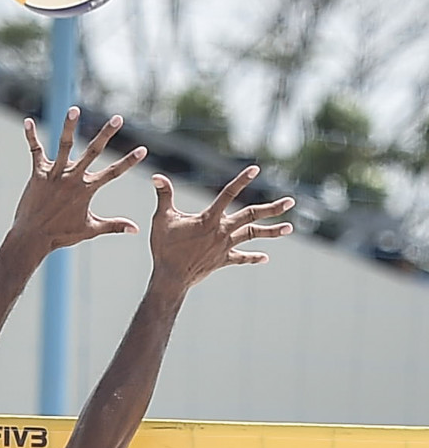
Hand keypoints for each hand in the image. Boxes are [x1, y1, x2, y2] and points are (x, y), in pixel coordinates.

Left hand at [12, 107, 144, 251]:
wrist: (33, 238)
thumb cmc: (61, 235)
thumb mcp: (91, 230)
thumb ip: (114, 226)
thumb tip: (136, 229)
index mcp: (86, 190)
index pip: (113, 173)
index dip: (129, 162)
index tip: (143, 149)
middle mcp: (73, 178)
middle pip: (93, 152)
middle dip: (107, 134)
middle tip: (118, 118)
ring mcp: (55, 174)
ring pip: (65, 145)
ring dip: (70, 126)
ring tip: (75, 109)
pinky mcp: (38, 174)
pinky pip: (35, 151)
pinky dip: (31, 137)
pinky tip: (27, 121)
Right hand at [149, 165, 293, 288]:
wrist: (171, 278)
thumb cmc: (165, 248)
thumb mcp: (162, 219)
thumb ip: (164, 196)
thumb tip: (157, 176)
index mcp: (209, 219)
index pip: (228, 194)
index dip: (241, 180)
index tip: (255, 169)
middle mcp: (222, 231)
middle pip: (252, 216)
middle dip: (272, 209)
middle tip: (291, 202)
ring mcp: (225, 247)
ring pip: (252, 236)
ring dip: (272, 232)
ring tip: (289, 228)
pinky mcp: (223, 260)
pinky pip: (241, 258)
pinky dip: (253, 257)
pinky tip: (266, 257)